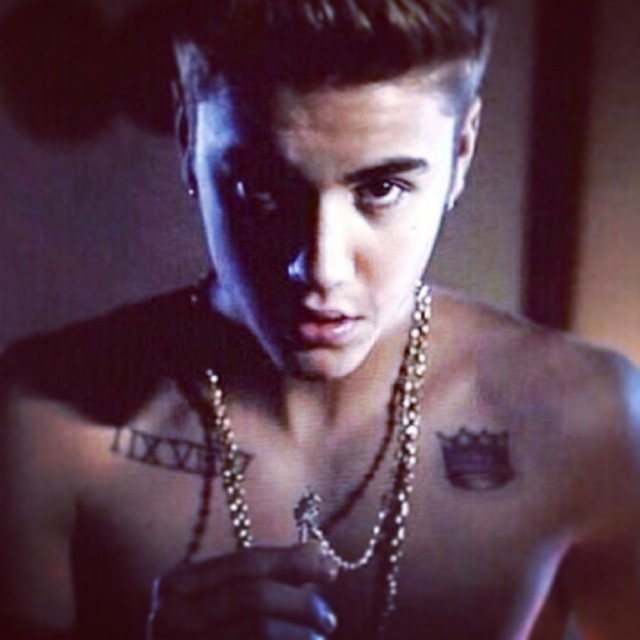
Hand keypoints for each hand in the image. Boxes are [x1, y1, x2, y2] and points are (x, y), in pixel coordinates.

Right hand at [147, 543, 338, 638]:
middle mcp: (168, 619)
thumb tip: (317, 549)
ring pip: (260, 630)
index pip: (246, 562)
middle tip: (328, 619)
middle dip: (301, 603)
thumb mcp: (229, 601)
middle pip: (255, 595)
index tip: (331, 569)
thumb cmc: (213, 635)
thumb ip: (268, 577)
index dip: (293, 561)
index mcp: (176, 586)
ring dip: (301, 635)